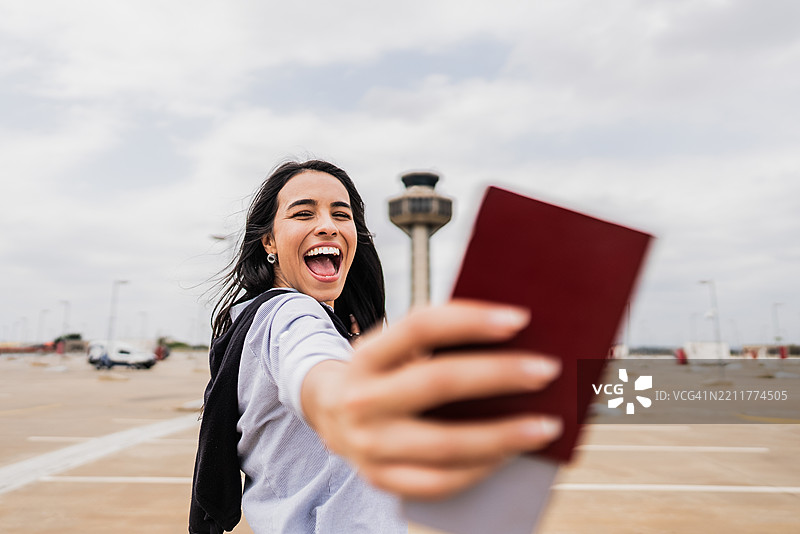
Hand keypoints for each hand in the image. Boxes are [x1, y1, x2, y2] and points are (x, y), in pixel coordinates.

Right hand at [302, 300, 561, 499]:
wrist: (328, 412)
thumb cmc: (381, 372)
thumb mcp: (393, 347)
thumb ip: (438, 341)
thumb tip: (512, 339)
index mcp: (367, 354)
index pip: (420, 326)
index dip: (470, 320)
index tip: (519, 319)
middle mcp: (362, 399)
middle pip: (437, 382)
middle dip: (499, 375)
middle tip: (546, 370)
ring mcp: (368, 444)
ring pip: (444, 443)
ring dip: (502, 435)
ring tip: (545, 426)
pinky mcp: (380, 479)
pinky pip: (438, 481)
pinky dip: (479, 470)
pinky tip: (510, 457)